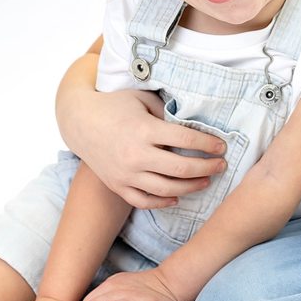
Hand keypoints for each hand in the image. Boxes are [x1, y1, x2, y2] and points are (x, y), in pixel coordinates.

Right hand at [69, 88, 227, 208]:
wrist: (79, 121)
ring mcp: (125, 173)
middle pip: (181, 169)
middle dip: (207, 168)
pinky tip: (177, 197)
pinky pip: (144, 201)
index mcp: (144, 129)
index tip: (221, 146)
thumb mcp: (142, 99)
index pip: (186, 139)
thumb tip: (194, 124)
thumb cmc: (115, 105)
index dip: (208, 144)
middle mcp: (136, 154)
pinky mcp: (117, 185)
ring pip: (166, 189)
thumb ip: (166, 112)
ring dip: (191, 187)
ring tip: (206, 180)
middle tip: (221, 165)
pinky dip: (162, 202)